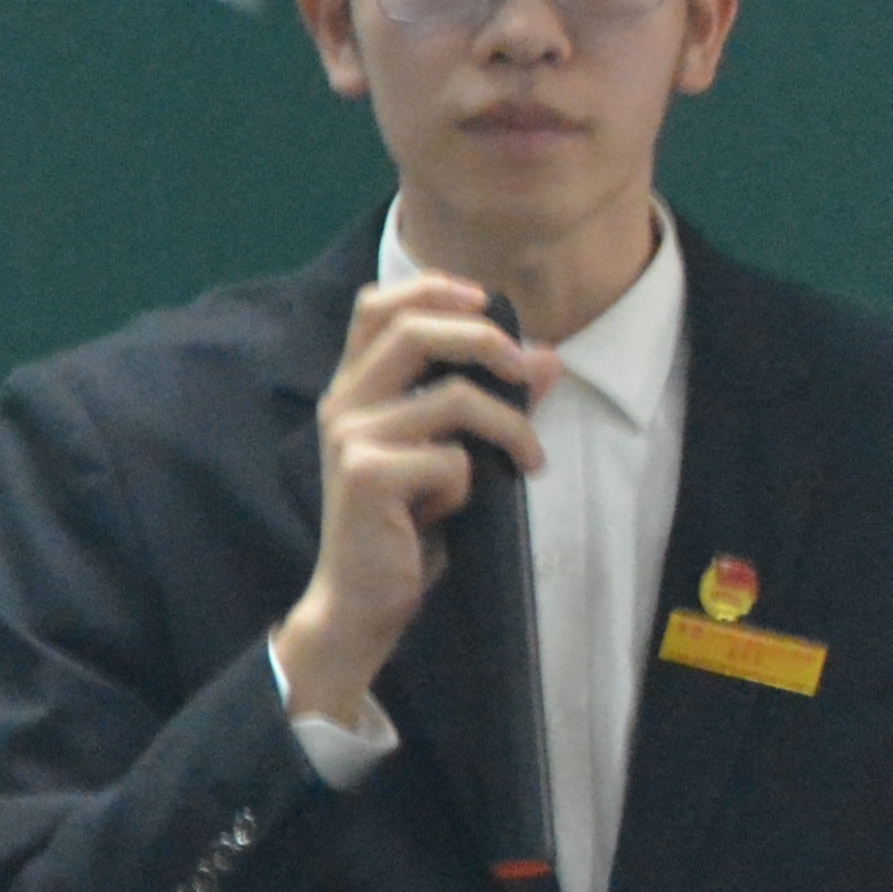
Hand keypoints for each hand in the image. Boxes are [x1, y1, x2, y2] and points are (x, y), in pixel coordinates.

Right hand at [268, 276, 556, 721]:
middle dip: (486, 340)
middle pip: (415, 332)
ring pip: (454, 398)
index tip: (484, 299)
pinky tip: (456, 512)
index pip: (375, 307)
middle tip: (530, 369)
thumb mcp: (450, 453)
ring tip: (530, 461)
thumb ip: (491, 401)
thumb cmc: (407, 525)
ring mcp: (350, 438)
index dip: (431, 289)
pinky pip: (451, 459)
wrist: (363, 602)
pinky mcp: (368, 477)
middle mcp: (342, 403)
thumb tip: (550, 359)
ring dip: (510, 427)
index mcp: (354, 388)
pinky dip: (472, 483)